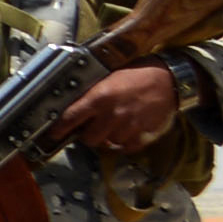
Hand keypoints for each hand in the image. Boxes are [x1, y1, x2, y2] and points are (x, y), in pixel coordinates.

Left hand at [67, 63, 188, 155]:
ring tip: (111, 126)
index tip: (54, 133)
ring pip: (107, 144)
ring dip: (106, 138)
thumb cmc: (137, 73)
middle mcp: (112, 114)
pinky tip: (124, 132)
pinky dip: (123, 143)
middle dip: (86, 134)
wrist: (168, 78)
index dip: (59, 128)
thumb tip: (73, 104)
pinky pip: (126, 148)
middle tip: (90, 127)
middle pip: (88, 138)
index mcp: (99, 97)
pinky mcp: (144, 135)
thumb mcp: (107, 77)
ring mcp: (128, 127)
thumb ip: (92, 93)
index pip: (70, 118)